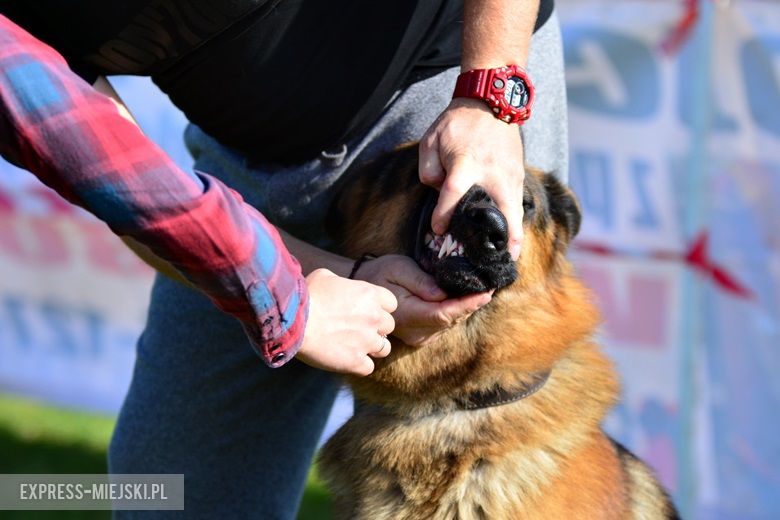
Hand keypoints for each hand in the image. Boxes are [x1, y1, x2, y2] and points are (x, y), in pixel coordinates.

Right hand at [297, 269, 396, 375]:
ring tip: (354, 347)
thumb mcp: (324, 276)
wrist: (294, 321)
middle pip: (389, 326)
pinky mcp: (356, 361)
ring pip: (384, 349)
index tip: (367, 311)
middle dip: (376, 328)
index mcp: (370, 294)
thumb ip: (340, 282)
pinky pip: (368, 367)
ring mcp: (367, 341)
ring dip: (372, 348)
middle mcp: (374, 317)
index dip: (380, 308)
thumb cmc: (306, 295)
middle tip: (358, 330)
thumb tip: (337, 286)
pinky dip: (359, 365)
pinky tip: (346, 360)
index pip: (391, 303)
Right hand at [353, 255, 491, 346]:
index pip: (445, 314)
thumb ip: (420, 282)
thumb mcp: (398, 268)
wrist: (366, 295)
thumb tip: (442, 294)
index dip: (468, 305)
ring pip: (450, 324)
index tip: (486, 293)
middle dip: (472, 304)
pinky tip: (465, 298)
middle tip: (491, 285)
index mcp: (409, 315)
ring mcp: (419, 337)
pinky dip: (456, 312)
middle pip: (451, 320)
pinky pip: (444, 325)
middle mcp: (416, 332)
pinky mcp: (421, 336)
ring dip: (466, 308)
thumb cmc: (380, 275)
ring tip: (481, 290)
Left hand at [419, 97, 524, 259]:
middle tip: (496, 265)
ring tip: (507, 260)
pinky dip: (515, 224)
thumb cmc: (457, 123)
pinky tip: (509, 238)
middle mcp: (493, 175)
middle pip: (502, 215)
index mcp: (467, 164)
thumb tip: (439, 193)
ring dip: (513, 239)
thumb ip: (429, 170)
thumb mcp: (431, 140)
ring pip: (516, 215)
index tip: (438, 230)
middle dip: (501, 242)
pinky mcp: (519, 176)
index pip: (453, 196)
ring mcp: (510, 176)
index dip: (444, 215)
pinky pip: (518, 206)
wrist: (491, 102)